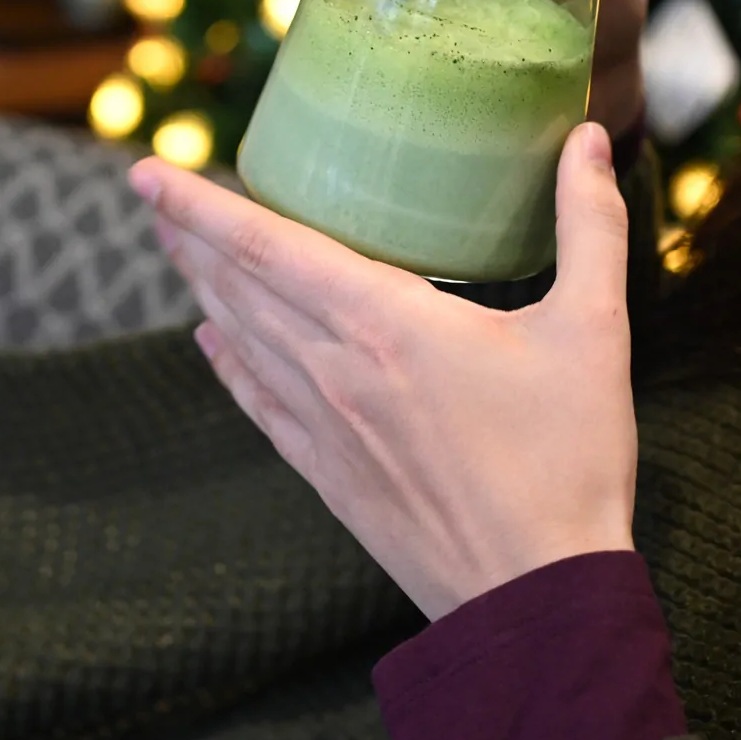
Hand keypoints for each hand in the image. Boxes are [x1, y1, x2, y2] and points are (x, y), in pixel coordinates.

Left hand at [129, 122, 636, 621]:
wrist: (537, 600)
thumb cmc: (567, 460)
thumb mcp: (594, 331)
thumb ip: (590, 227)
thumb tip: (589, 138)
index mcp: (385, 323)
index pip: (267, 245)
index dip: (200, 204)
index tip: (146, 171)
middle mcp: (335, 367)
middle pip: (238, 286)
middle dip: (190, 235)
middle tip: (154, 196)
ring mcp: (323, 424)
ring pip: (241, 339)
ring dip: (203, 288)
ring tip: (177, 250)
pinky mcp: (327, 473)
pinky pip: (258, 403)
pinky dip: (228, 363)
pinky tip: (211, 343)